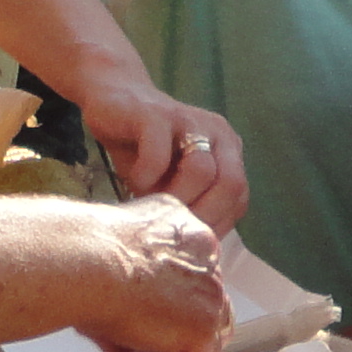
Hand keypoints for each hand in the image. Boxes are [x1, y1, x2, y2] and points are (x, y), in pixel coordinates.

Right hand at [79, 195, 232, 351]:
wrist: (82, 260)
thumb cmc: (80, 254)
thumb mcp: (109, 262)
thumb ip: (130, 288)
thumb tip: (120, 324)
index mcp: (184, 228)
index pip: (190, 272)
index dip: (163, 302)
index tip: (131, 315)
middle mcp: (206, 253)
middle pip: (202, 302)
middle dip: (168, 327)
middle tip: (127, 343)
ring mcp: (210, 291)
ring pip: (206, 333)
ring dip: (168, 351)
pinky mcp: (203, 325)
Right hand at [84, 80, 246, 232]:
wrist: (112, 99)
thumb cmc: (145, 149)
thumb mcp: (173, 180)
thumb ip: (191, 203)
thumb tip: (196, 253)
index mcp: (228, 150)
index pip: (239, 196)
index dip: (216, 225)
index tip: (187, 241)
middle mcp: (218, 132)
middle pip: (231, 184)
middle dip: (201, 216)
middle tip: (170, 228)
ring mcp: (189, 120)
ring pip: (202, 171)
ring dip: (175, 199)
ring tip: (150, 205)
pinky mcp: (156, 115)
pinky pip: (158, 156)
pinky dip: (145, 179)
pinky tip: (133, 183)